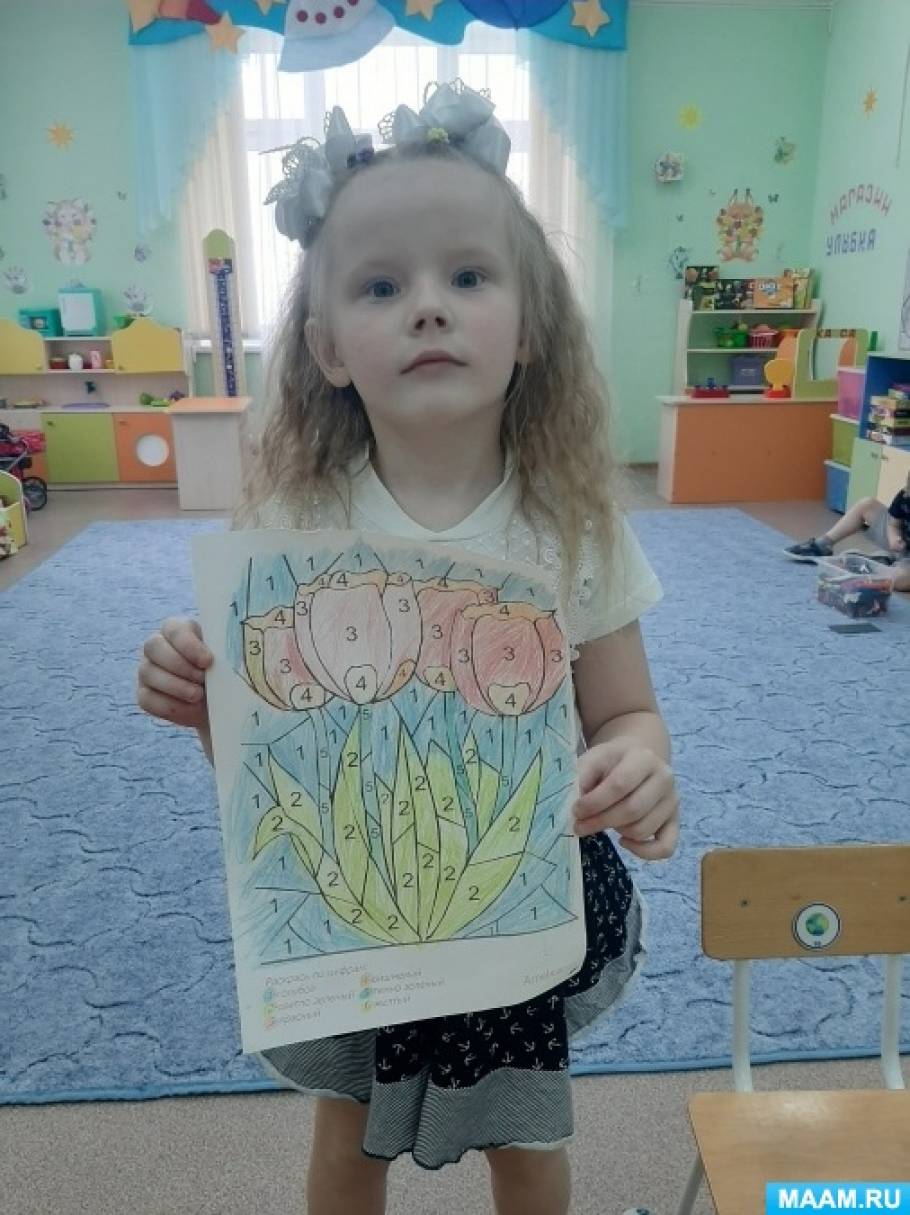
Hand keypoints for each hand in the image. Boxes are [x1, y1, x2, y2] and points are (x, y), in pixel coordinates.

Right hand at [137, 617, 212, 730]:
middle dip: (180, 665)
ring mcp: (147, 670)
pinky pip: (147, 699)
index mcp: (178, 630)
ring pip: (148, 673)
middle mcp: (157, 646)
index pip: (174, 629)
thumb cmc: (223, 674)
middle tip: (203, 679)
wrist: (219, 704)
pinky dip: (171, 705)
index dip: (188, 645)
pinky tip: (190, 709)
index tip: (207, 661)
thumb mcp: (225, 660)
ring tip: (199, 695)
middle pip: (154, 646)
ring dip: (176, 686)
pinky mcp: (144, 694)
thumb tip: (222, 655)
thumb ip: (222, 652)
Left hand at [573, 737, 678, 859]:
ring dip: (616, 831)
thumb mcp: (593, 759)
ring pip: (643, 829)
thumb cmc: (611, 761)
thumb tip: (574, 802)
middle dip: (601, 821)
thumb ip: (582, 776)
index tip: (576, 810)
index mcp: (643, 758)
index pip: (620, 785)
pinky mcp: (674, 821)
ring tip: (602, 822)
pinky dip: (644, 852)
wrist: (636, 758)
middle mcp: (664, 778)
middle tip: (579, 826)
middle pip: (633, 810)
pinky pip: (666, 847)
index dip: (595, 802)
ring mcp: (672, 801)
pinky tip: (624, 841)